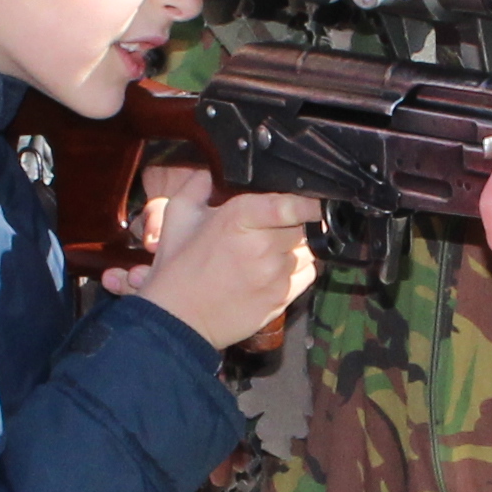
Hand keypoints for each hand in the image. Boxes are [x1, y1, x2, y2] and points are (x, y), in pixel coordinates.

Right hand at [105, 178, 319, 348]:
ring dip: (294, 247)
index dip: (308, 202)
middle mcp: (262, 246)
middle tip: (270, 228)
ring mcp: (274, 274)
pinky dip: (297, 269)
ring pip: (306, 250)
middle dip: (291, 223)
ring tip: (269, 251)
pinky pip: (307, 274)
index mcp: (239, 219)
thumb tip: (212, 172)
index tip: (314, 200)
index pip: (290, 205)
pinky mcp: (281, 297)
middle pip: (301, 225)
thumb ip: (197, 185)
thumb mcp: (178, 215)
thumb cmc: (177, 269)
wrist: (178, 319)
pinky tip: (274, 270)